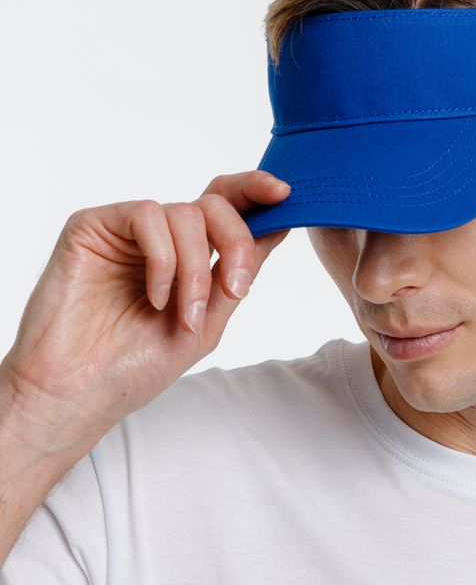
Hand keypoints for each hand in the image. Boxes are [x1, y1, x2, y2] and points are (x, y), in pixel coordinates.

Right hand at [0, 170, 291, 460]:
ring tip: (183, 314)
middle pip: (216, 202)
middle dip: (237, 241)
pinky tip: (155, 296)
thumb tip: (281, 225)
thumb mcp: (208, 321)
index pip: (229, 207)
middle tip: (235, 286)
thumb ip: (239, 273)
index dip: (257, 191)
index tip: (287, 193)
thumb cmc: (136, 365)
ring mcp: (127, 229)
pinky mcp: (94, 225)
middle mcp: (161, 236)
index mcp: (189, 254)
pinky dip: (163, 259)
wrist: (79, 393)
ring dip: (195, 270)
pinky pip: (147, 215)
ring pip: (186, 213)